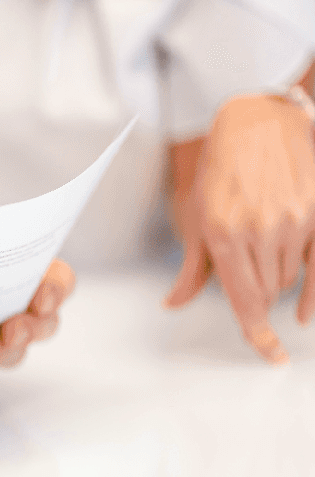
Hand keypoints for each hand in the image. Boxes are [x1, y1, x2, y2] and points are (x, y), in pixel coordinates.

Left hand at [165, 94, 314, 362]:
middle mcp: (259, 230)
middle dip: (256, 296)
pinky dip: (314, 292)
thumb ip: (192, 267)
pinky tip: (307, 312)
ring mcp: (293, 221)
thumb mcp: (196, 217)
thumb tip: (174, 303)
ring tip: (264, 255)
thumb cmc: (222, 170)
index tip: (267, 353)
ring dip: (278, 282)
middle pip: (266, 292)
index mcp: (223, 234)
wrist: (257, 123)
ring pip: (289, 280)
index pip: (243, 299)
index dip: (256, 333)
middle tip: (248, 276)